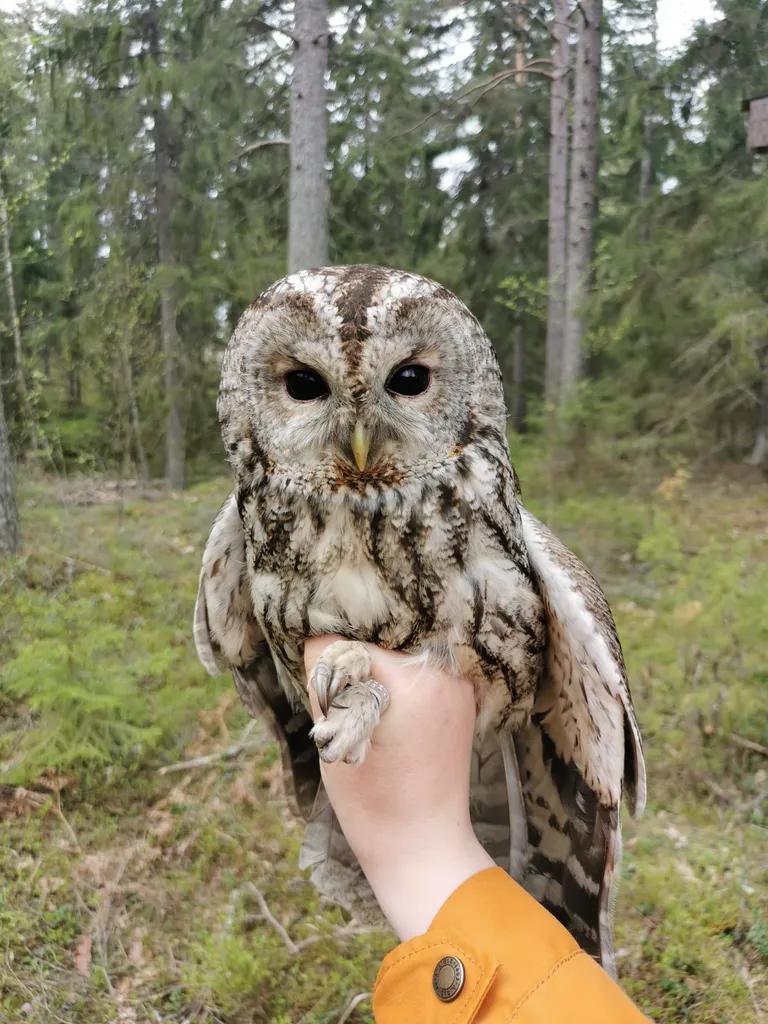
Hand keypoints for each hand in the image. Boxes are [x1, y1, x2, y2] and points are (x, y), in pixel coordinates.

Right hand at [304, 636, 493, 939]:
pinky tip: (382, 698)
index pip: (350, 638)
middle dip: (352, 649)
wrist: (424, 846)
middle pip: (379, 632)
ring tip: (358, 695)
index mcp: (413, 679)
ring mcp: (457, 681)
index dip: (326, 657)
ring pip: (398, 643)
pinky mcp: (460, 693)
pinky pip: (418, 663)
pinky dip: (397, 671)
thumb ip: (329, 678)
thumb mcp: (335, 735)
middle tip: (336, 686)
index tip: (318, 679)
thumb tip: (317, 633)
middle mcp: (444, 670)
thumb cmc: (373, 803)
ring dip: (375, 657)